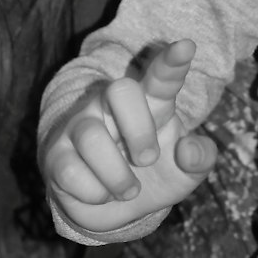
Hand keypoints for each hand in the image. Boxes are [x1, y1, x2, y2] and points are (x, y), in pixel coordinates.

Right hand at [42, 38, 216, 235]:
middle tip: (148, 160)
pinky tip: (101, 194)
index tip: (186, 47)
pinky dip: (94, 193)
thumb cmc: (153, 177)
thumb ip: (200, 158)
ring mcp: (81, 127)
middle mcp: (111, 107)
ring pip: (92, 139)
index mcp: (151, 104)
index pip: (161, 77)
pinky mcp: (57, 155)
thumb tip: (187, 149)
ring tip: (129, 190)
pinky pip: (70, 171)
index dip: (172, 63)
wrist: (113, 211)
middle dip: (139, 130)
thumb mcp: (186, 173)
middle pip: (120, 91)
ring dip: (118, 176)